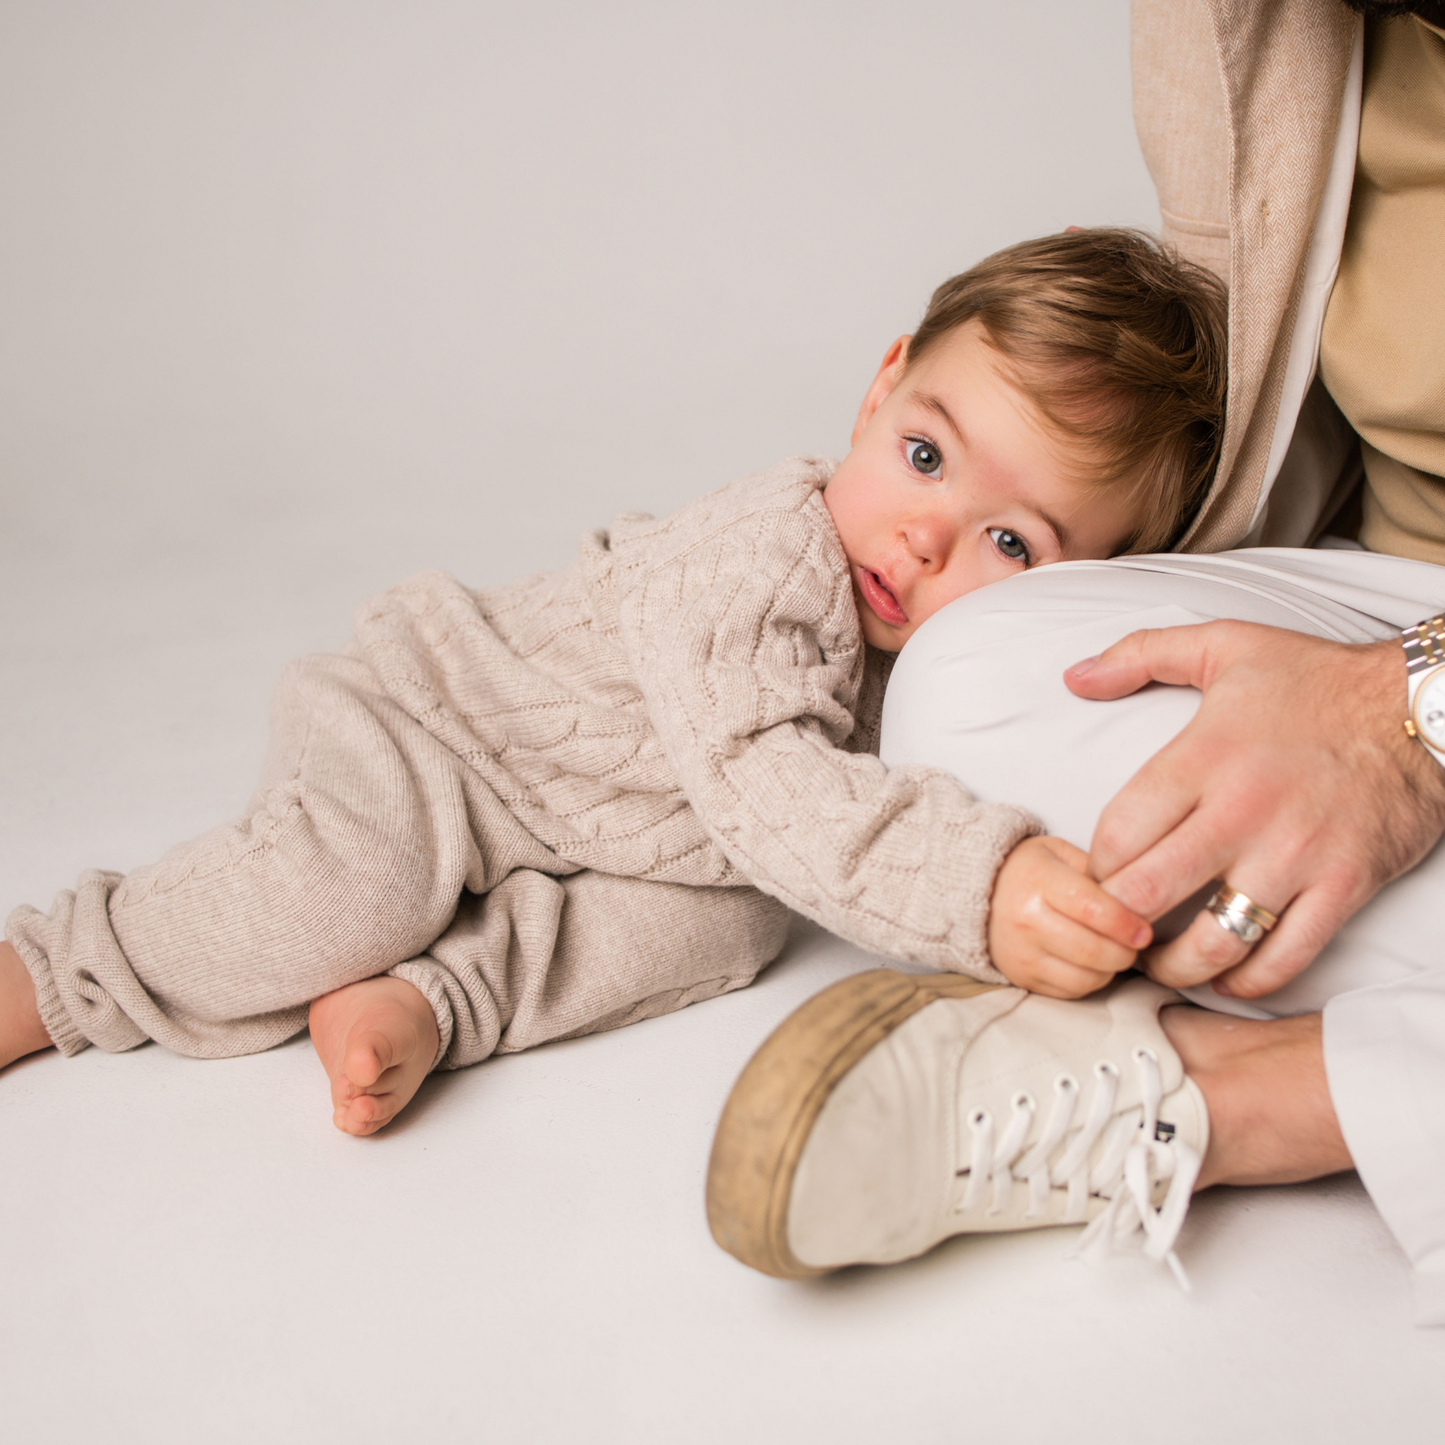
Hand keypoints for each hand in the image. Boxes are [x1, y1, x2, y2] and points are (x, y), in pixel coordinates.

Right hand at [988, 835, 1151, 997]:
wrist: (975, 892)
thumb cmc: (1025, 871)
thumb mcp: (1058, 853)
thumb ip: (1098, 872)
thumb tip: (1136, 903)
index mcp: (1038, 881)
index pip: (1092, 908)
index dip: (1125, 922)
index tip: (1143, 929)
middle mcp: (1026, 921)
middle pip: (1093, 949)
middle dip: (1126, 951)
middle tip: (1134, 941)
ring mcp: (1023, 954)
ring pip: (1086, 977)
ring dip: (1111, 969)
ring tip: (1112, 951)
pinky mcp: (1023, 978)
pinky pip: (1072, 991)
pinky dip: (1091, 980)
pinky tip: (1090, 962)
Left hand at [1065, 621, 1444, 997]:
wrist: (1424, 708)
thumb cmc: (1320, 681)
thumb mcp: (1224, 645)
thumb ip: (1140, 655)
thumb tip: (1077, 677)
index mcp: (1203, 758)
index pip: (1118, 835)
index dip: (1094, 868)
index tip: (1097, 875)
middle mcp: (1243, 813)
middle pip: (1148, 895)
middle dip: (1118, 922)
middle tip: (1114, 928)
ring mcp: (1295, 856)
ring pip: (1213, 943)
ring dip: (1174, 966)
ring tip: (1159, 963)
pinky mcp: (1343, 886)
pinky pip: (1286, 958)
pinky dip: (1248, 980)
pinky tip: (1226, 975)